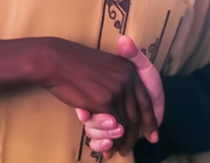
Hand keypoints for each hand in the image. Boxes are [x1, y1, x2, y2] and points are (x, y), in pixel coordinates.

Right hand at [76, 36, 164, 155]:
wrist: (58, 60)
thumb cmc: (76, 63)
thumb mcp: (106, 65)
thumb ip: (118, 80)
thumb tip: (124, 106)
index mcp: (131, 70)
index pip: (146, 100)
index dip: (150, 120)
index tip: (152, 134)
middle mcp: (129, 79)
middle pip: (137, 115)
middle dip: (135, 135)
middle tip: (130, 148)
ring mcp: (117, 90)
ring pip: (124, 123)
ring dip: (120, 141)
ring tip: (118, 150)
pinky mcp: (104, 101)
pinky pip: (112, 125)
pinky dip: (109, 139)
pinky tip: (107, 146)